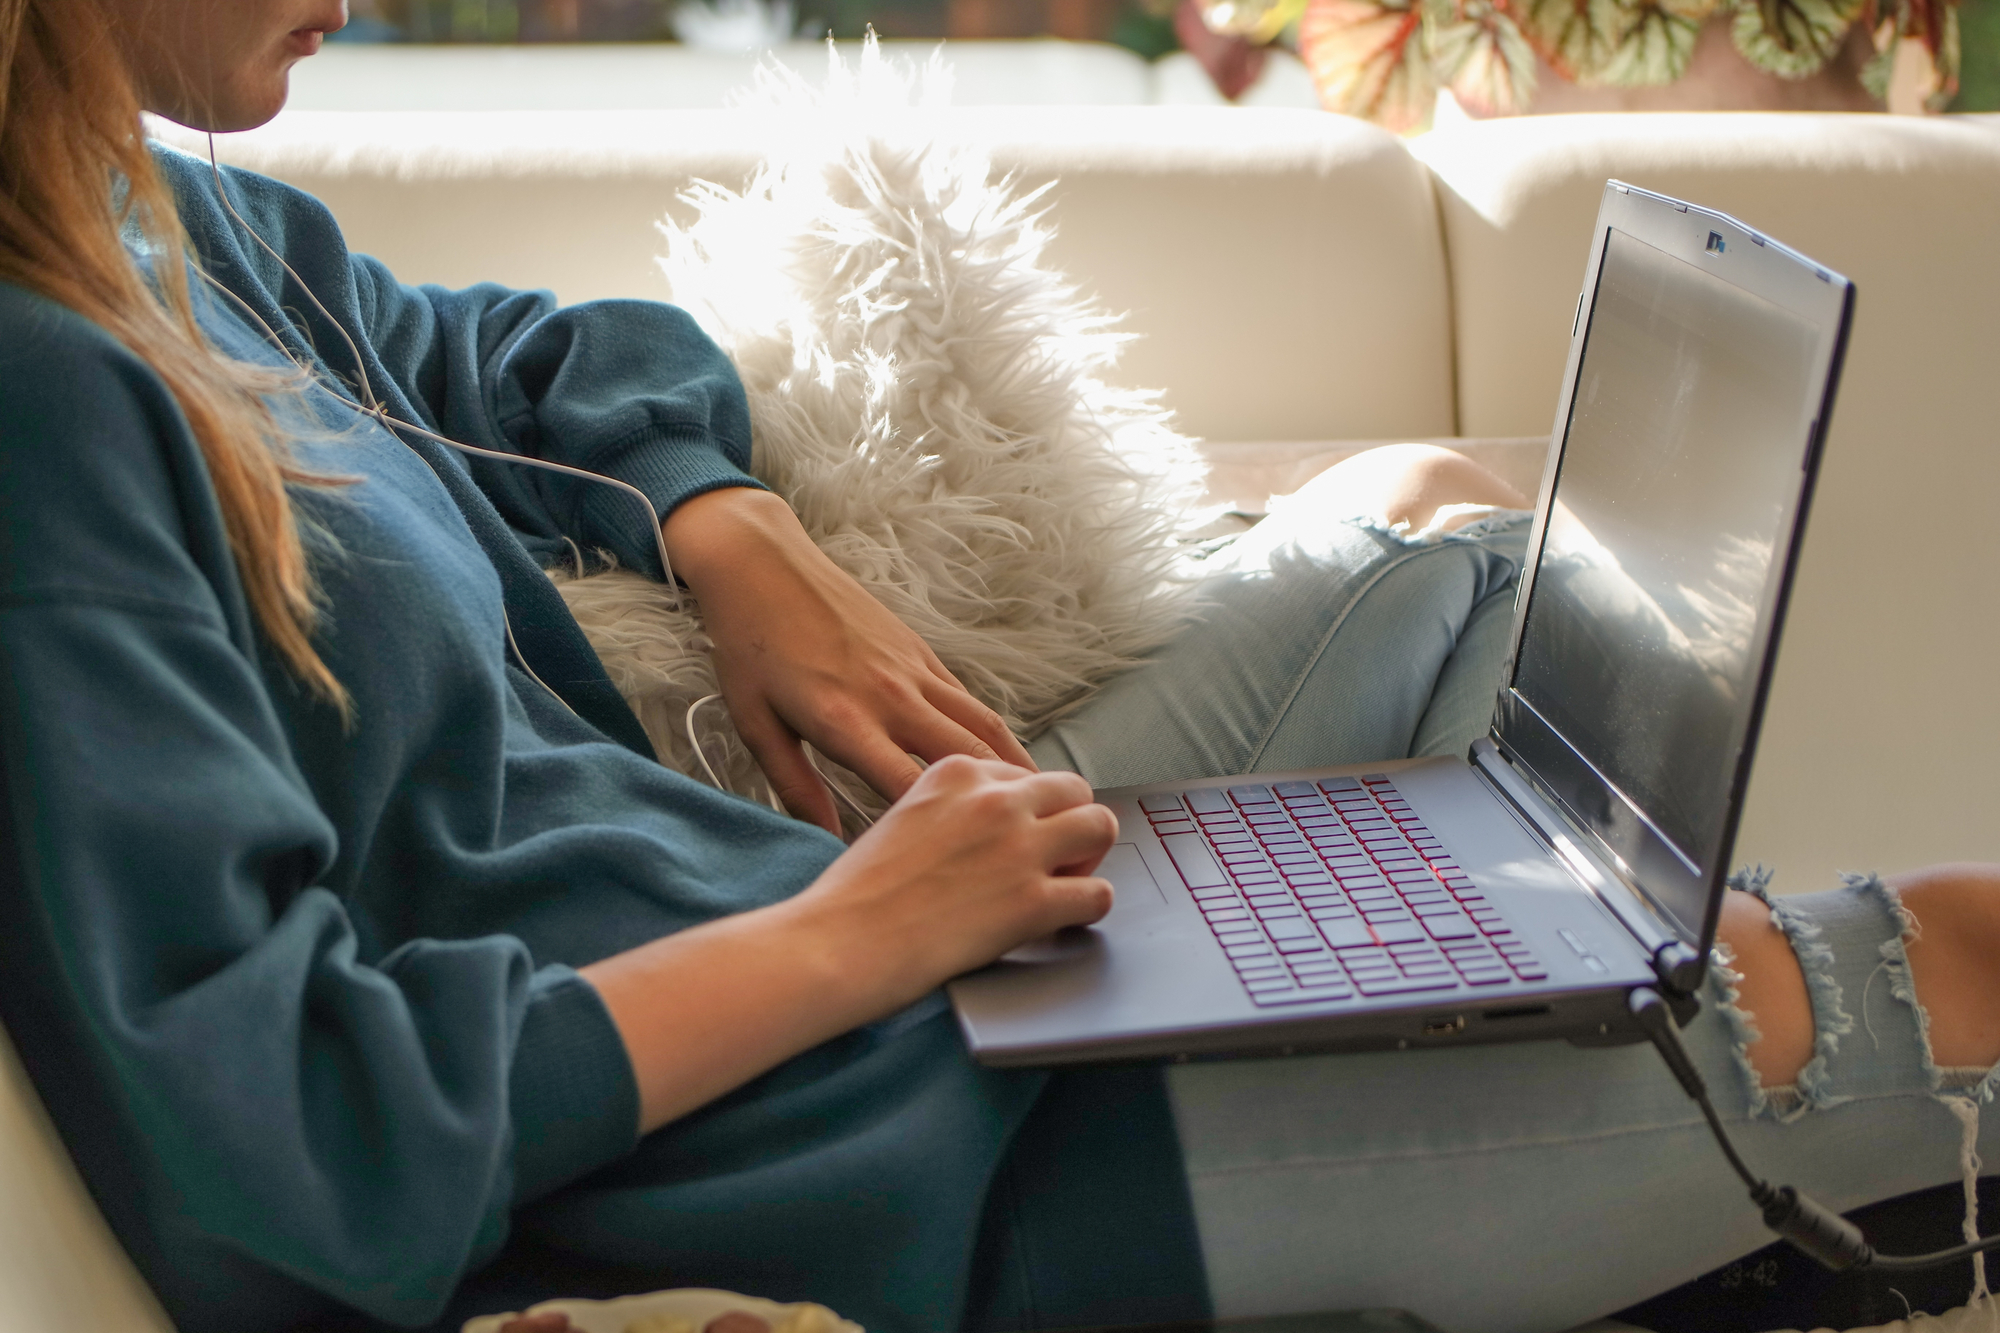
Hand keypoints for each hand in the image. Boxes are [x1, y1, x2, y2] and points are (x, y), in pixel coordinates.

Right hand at [581, 757, 1115, 1131]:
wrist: (839, 941)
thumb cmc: (856, 893)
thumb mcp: (900, 818)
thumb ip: (949, 810)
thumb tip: (986, 832)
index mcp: (957, 771)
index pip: (1026, 774)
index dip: (1028, 810)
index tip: (1018, 837)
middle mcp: (995, 798)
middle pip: (1074, 790)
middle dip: (1069, 823)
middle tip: (1052, 860)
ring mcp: (1018, 847)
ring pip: (1100, 828)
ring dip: (1088, 858)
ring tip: (1063, 885)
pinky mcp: (1033, 900)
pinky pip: (1097, 894)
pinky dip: (1087, 909)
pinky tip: (1060, 923)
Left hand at [662, 487, 1035, 831]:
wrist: (762, 565)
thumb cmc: (750, 647)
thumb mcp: (756, 725)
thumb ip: (795, 789)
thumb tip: (828, 841)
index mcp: (845, 720)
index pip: (907, 787)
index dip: (939, 830)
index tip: (960, 862)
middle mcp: (891, 696)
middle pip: (969, 757)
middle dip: (1006, 803)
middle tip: (1035, 841)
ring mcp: (913, 670)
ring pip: (983, 726)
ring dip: (1017, 767)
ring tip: (1045, 806)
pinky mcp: (921, 653)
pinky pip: (968, 700)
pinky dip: (995, 734)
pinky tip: (1008, 760)